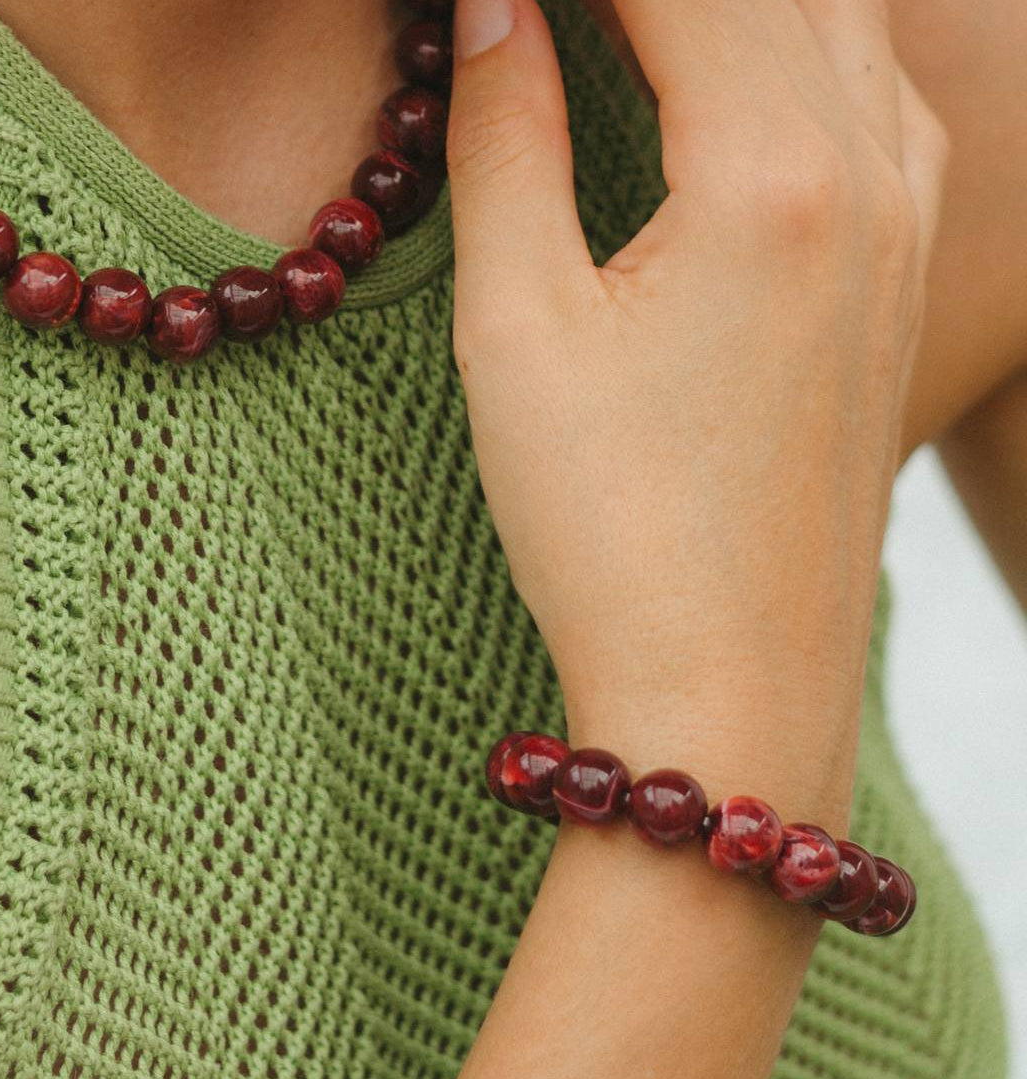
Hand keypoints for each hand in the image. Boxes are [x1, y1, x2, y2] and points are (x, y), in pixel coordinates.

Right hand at [447, 0, 947, 812]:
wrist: (730, 690)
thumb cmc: (615, 534)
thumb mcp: (519, 331)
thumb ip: (506, 141)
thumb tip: (493, 8)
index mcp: (772, 175)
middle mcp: (870, 180)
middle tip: (555, 8)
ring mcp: (906, 234)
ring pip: (845, 26)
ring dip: (740, 6)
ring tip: (636, 25)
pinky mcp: (902, 289)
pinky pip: (880, 105)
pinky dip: (807, 51)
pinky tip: (754, 71)